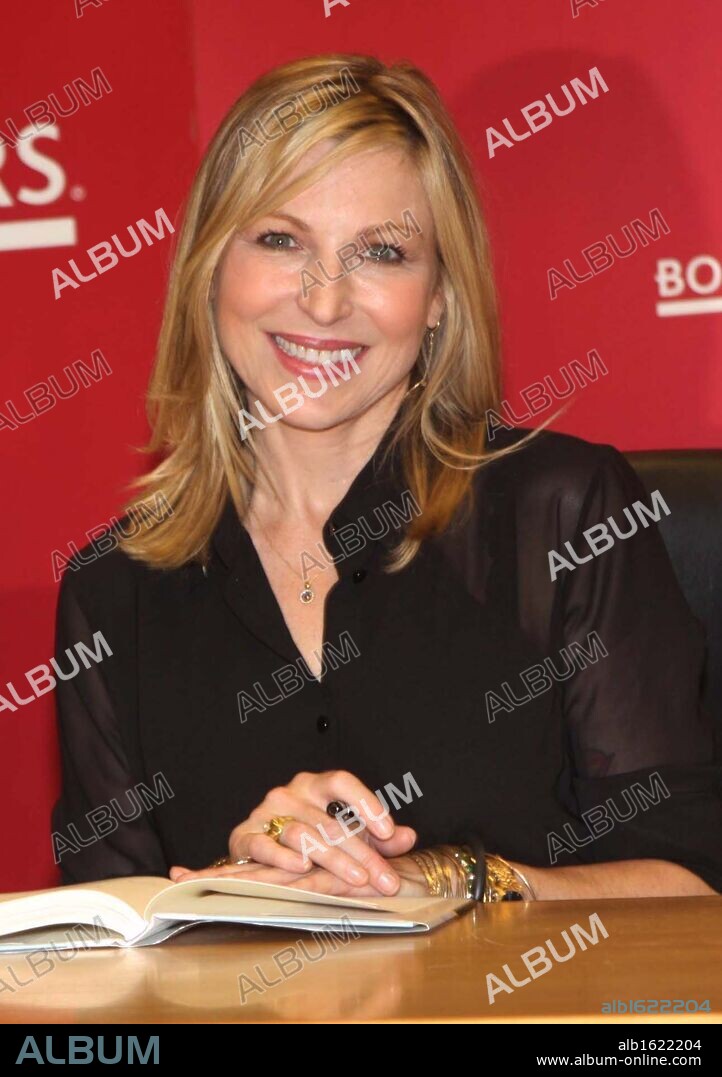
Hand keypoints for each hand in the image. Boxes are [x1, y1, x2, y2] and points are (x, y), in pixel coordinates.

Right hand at [169, 769, 416, 894]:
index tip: (388, 832)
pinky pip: (264, 844)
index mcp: (315, 785)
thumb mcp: (347, 834)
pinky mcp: (245, 835)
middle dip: (362, 852)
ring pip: (302, 834)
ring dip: (332, 859)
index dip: (366, 803)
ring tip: (357, 878)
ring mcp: (266, 813)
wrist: (257, 848)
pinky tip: (303, 867)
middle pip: (329, 820)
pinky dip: (283, 857)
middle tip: (384, 878)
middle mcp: (290, 793)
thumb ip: (378, 836)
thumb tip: (408, 836)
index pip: (342, 782)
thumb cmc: (307, 838)